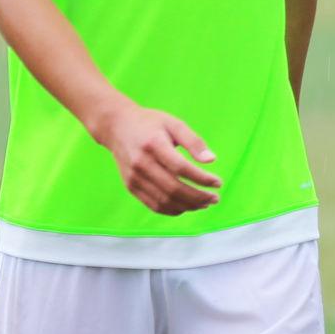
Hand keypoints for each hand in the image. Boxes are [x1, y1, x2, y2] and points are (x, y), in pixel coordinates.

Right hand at [94, 100, 221, 215]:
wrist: (117, 127)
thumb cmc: (150, 123)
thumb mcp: (173, 124)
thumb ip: (193, 141)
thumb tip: (211, 159)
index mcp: (153, 144)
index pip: (181, 168)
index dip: (202, 179)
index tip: (218, 183)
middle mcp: (141, 163)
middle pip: (173, 188)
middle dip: (198, 197)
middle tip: (215, 198)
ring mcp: (134, 177)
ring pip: (165, 201)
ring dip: (188, 206)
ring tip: (205, 203)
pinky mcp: (131, 186)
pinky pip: (154, 205)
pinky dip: (173, 210)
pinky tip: (187, 206)